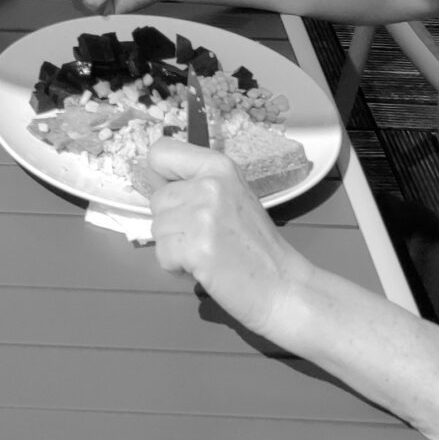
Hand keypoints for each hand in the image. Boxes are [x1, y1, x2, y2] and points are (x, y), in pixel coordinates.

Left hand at [141, 142, 308, 341]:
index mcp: (218, 166)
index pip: (160, 152)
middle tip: (203, 238)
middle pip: (156, 199)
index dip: (160, 178)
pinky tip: (204, 269)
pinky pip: (162, 255)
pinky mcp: (195, 248)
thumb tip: (155, 184)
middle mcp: (209, 185)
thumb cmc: (257, 247)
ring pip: (157, 229)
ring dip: (174, 248)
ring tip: (206, 254)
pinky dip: (176, 268)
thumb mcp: (232, 196)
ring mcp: (202, 216)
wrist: (283, 287)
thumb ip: (198, 184)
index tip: (177, 197)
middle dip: (172, 223)